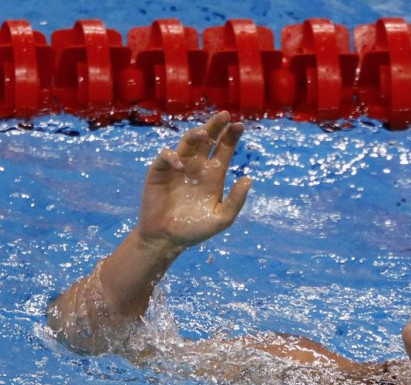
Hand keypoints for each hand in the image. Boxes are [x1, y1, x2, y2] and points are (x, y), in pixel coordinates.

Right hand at [137, 111, 251, 250]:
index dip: (231, 137)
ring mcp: (178, 167)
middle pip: (207, 140)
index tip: (239, 125)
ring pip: (187, 143)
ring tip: (205, 133)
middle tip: (224, 115)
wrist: (166, 239)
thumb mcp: (222, 219)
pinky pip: (166, 157)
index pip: (223, 150)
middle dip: (216, 126)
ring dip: (195, 135)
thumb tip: (248, 178)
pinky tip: (181, 165)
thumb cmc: (195, 230)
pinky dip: (173, 157)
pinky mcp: (159, 172)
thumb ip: (236, 201)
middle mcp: (197, 167)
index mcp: (213, 175)